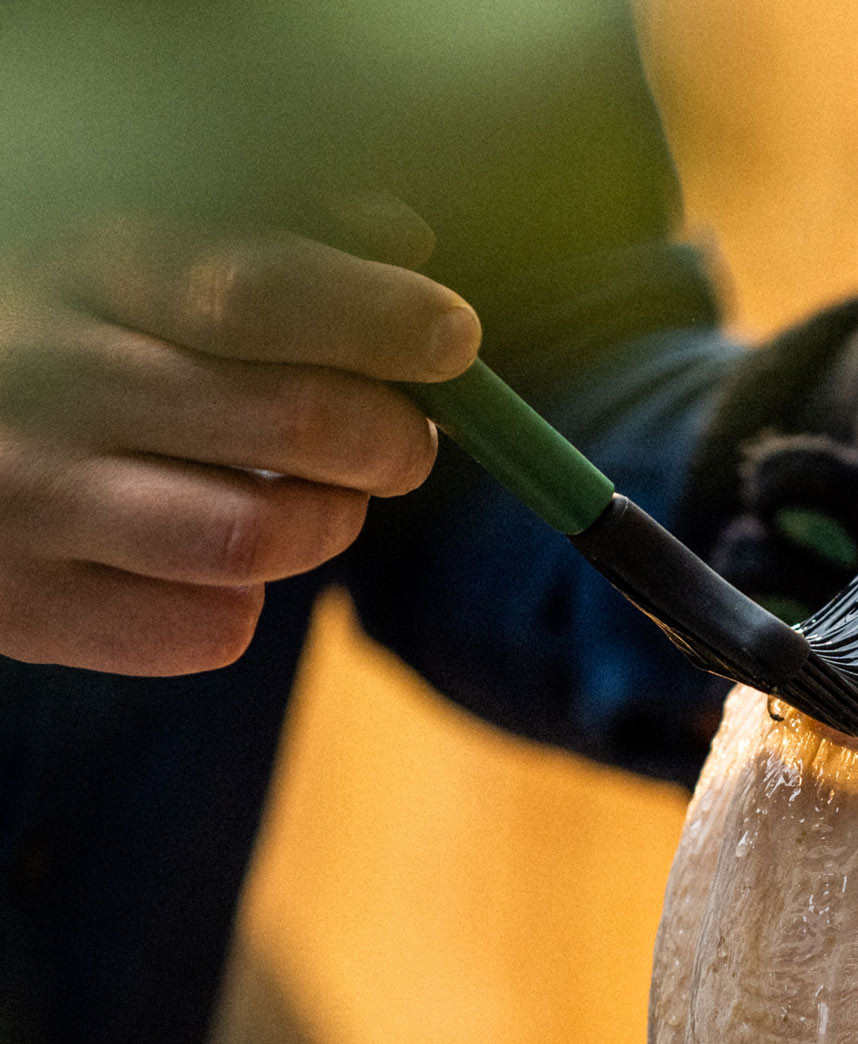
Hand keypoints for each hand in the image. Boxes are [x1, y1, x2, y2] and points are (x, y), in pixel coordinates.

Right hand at [0, 203, 479, 674]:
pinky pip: (204, 629)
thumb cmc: (74, 335)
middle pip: (292, 418)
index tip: (453, 338)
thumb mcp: (145, 258)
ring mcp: (27, 497)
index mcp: (88, 266)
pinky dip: (246, 602)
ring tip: (325, 501)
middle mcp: (48, 377)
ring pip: (259, 535)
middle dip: (392, 437)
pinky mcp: (25, 607)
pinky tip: (221, 562)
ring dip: (331, 523)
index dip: (380, 319)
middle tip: (405, 441)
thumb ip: (276, 239)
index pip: (260, 289)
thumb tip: (406, 245)